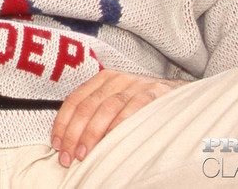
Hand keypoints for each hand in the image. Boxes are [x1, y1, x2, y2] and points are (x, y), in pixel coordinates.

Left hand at [51, 69, 184, 165]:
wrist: (180, 91)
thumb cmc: (142, 101)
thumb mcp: (117, 99)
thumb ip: (97, 112)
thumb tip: (71, 138)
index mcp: (102, 79)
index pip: (75, 100)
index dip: (63, 123)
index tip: (57, 144)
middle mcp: (116, 79)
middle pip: (87, 106)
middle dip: (74, 134)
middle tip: (68, 156)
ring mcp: (135, 85)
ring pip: (107, 108)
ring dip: (92, 133)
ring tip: (84, 153)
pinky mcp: (155, 93)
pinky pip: (134, 108)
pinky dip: (119, 125)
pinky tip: (112, 140)